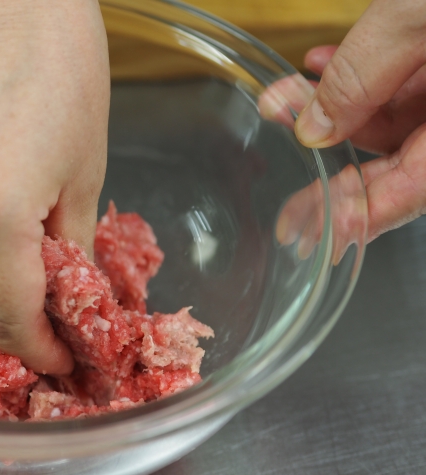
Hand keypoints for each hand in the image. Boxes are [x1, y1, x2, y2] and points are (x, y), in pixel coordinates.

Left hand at [294, 0, 425, 240]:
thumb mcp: (422, 14)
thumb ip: (366, 72)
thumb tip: (314, 128)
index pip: (411, 189)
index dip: (357, 216)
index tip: (310, 233)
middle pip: (401, 158)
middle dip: (333, 157)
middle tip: (280, 171)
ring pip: (399, 115)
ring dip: (337, 106)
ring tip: (285, 97)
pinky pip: (411, 78)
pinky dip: (366, 70)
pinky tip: (320, 62)